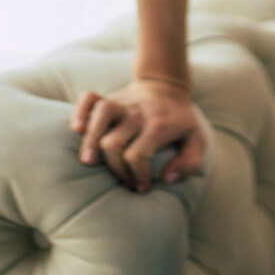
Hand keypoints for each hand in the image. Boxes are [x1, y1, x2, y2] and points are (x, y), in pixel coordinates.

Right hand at [70, 77, 206, 193]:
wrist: (167, 87)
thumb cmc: (180, 120)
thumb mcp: (197, 140)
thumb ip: (189, 162)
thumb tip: (167, 178)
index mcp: (159, 126)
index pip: (138, 156)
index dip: (137, 176)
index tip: (141, 187)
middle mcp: (138, 113)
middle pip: (115, 143)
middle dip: (116, 169)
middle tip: (124, 181)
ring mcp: (122, 103)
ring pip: (101, 116)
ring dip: (91, 140)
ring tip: (88, 162)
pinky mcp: (109, 96)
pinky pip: (89, 98)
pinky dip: (80, 111)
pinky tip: (77, 128)